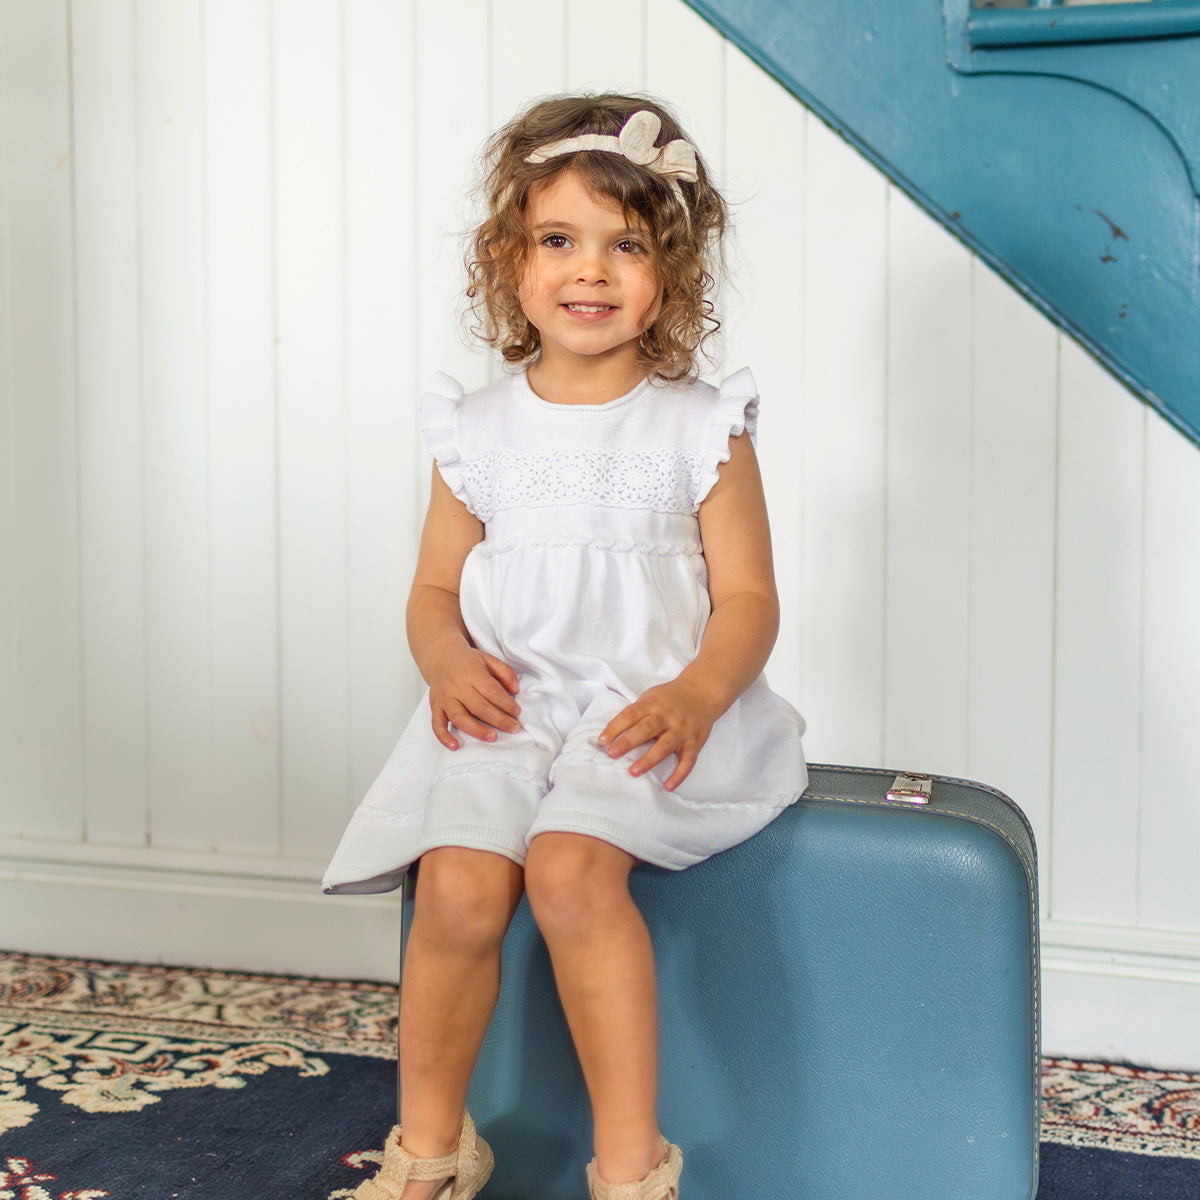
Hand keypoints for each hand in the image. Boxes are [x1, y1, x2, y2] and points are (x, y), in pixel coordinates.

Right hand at [427, 647, 520, 749]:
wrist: (440, 658)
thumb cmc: (468, 662)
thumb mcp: (489, 659)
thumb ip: (505, 672)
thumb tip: (515, 689)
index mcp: (472, 673)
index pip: (491, 690)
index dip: (505, 703)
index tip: (517, 712)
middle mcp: (456, 686)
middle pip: (479, 707)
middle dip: (498, 719)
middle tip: (514, 727)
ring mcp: (445, 698)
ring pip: (460, 718)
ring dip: (477, 730)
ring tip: (493, 737)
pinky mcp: (435, 707)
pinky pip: (437, 724)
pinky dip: (444, 737)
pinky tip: (455, 746)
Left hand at [598, 678, 722, 790]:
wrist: (702, 691)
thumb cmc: (670, 697)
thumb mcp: (651, 697)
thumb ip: (636, 713)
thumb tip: (613, 733)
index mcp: (653, 704)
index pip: (630, 715)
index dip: (615, 727)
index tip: (602, 740)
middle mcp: (668, 716)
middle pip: (646, 729)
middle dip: (628, 742)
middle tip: (612, 754)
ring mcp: (682, 730)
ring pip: (664, 746)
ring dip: (648, 760)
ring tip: (633, 772)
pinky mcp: (695, 742)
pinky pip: (688, 761)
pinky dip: (679, 775)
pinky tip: (668, 786)